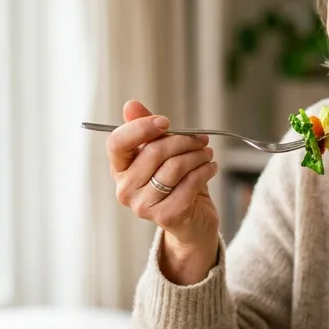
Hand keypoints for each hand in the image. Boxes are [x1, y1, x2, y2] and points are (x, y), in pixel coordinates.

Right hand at [106, 100, 219, 281]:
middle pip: (153, 152)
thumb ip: (147, 130)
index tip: (165, 122)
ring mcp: (143, 206)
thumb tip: (130, 105)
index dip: (141, 127)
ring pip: (174, 167)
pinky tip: (211, 167)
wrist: (191, 222)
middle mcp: (125, 190)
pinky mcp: (166, 216)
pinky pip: (189, 184)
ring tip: (207, 153)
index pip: (117, 143)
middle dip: (183, 140)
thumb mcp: (162, 154)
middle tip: (200, 139)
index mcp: (120, 170)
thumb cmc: (176, 184)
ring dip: (197, 155)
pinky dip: (205, 171)